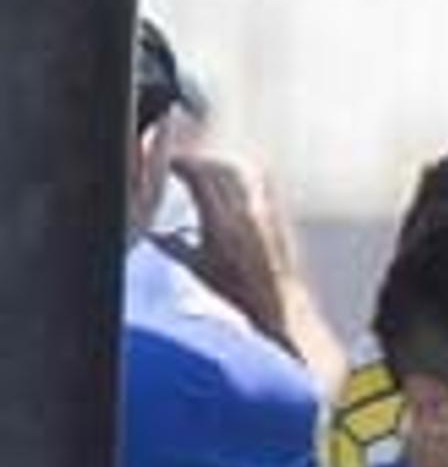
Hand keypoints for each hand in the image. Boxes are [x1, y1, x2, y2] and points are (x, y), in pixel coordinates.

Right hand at [167, 153, 305, 343]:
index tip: (166, 163)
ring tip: (205, 171)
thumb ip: (170, 245)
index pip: (198, 176)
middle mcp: (245, 214)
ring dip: (219, 165)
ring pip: (241, 171)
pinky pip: (260, 182)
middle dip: (196, 162)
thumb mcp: (196, 268)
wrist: (279, 304)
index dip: (179, 163)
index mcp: (220, 224)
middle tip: (180, 166)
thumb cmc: (238, 291)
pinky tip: (232, 181)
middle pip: (217, 168)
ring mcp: (265, 212)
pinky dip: (241, 175)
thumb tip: (148, 232)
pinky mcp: (278, 216)